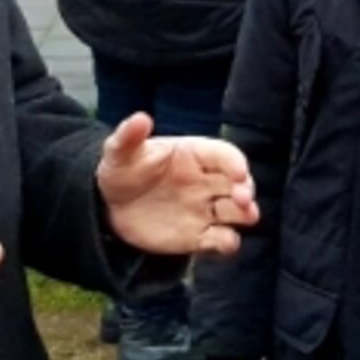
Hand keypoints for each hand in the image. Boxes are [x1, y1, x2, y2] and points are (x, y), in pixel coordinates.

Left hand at [96, 112, 258, 255]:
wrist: (111, 207)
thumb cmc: (123, 170)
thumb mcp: (120, 152)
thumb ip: (129, 136)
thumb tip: (141, 118)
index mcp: (195, 155)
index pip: (225, 155)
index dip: (235, 162)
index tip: (239, 172)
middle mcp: (207, 181)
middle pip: (239, 183)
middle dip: (247, 190)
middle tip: (243, 198)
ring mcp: (205, 209)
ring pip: (237, 211)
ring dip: (246, 214)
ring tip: (248, 215)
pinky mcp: (199, 236)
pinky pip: (221, 240)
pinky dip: (228, 242)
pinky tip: (225, 241)